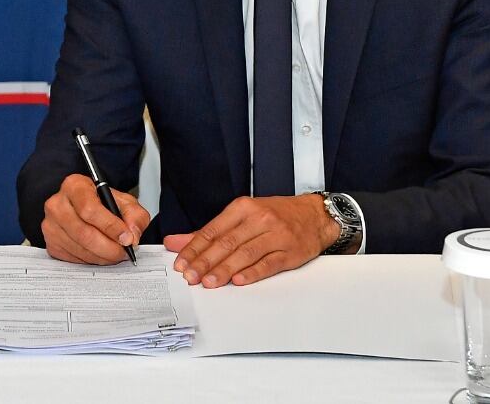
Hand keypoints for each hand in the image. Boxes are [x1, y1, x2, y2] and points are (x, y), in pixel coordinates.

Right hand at [40, 173, 151, 264]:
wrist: (85, 209)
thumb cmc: (103, 203)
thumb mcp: (124, 202)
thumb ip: (134, 216)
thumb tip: (132, 236)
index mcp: (74, 186)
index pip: (89, 209)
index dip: (110, 226)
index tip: (127, 238)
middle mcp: (57, 204)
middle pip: (83, 233)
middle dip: (109, 247)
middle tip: (124, 252)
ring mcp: (51, 225)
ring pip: (80, 249)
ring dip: (102, 256)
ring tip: (115, 253)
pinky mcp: (51, 243)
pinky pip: (73, 259)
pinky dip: (92, 260)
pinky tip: (100, 254)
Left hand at [164, 193, 339, 287]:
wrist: (314, 216)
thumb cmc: (275, 216)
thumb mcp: (241, 216)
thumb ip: (208, 232)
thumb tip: (175, 242)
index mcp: (243, 208)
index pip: (213, 230)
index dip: (195, 248)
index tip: (181, 263)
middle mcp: (259, 219)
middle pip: (227, 242)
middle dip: (206, 261)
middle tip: (191, 276)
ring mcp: (276, 235)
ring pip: (246, 253)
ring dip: (225, 269)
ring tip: (209, 282)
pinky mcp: (290, 252)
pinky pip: (269, 264)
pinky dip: (253, 273)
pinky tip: (239, 281)